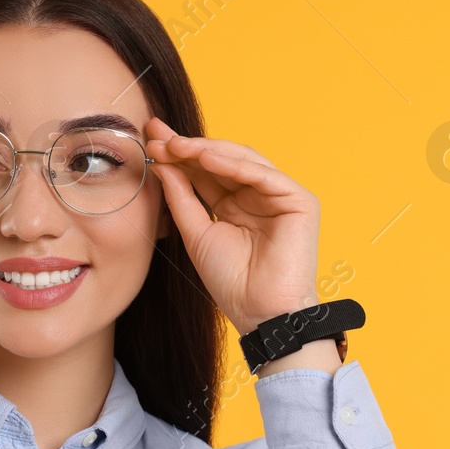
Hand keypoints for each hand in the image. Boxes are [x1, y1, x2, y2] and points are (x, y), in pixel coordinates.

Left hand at [144, 116, 320, 336]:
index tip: (149, 140)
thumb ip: (181, 197)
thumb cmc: (231, 281)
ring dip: (207, 151)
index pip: (204, 171)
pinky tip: (206, 158)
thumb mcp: (196, 232)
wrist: (260, 313)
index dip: (178, 155)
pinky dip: (235, 165)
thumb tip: (161, 163)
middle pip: (221, 161)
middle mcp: (257, 195)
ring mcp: (279, 196)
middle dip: (188, 147)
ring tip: (176, 145)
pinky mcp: (299, 201)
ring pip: (241, 161)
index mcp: (234, 204)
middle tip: (157, 135)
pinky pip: (263, 175)